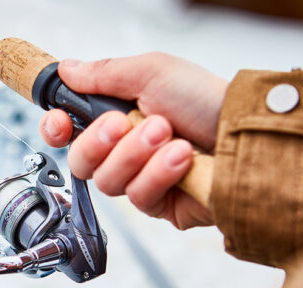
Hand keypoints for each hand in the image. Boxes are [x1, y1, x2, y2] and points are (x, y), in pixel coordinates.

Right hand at [39, 53, 227, 228]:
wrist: (246, 133)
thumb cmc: (205, 99)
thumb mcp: (152, 72)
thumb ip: (104, 73)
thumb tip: (67, 68)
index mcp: (116, 115)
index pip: (68, 130)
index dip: (55, 129)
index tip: (60, 122)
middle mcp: (123, 149)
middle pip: (80, 161)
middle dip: (99, 141)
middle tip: (125, 122)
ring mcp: (139, 178)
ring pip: (107, 181)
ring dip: (136, 153)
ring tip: (167, 134)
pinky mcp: (159, 204)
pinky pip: (138, 196)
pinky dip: (159, 173)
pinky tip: (181, 158)